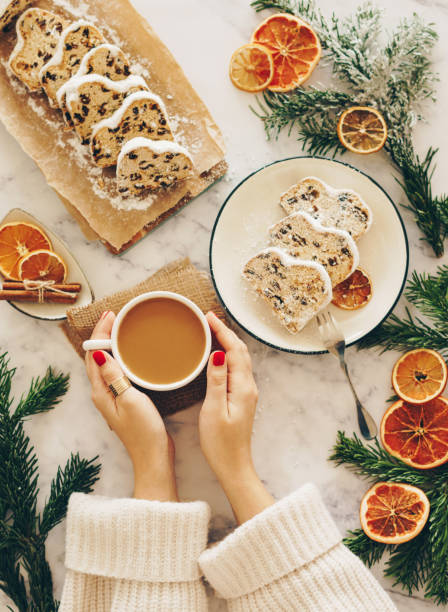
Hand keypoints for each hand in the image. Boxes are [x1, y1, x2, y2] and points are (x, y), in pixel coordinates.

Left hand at [85, 311, 177, 501]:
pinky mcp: (124, 401)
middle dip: (103, 336)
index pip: (93, 355)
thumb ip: (114, 376)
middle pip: (97, 358)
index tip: (111, 316)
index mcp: (101, 391)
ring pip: (106, 364)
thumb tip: (98, 352)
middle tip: (116, 317)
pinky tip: (131, 355)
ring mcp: (113, 398)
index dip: (99, 333)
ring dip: (111, 346)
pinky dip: (121, 358)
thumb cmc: (143, 430)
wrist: (154, 456)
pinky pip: (117, 373)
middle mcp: (103, 393)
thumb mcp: (130, 399)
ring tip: (121, 330)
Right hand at [199, 312, 273, 522]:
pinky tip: (217, 355)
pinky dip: (228, 355)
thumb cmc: (220, 443)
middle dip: (225, 332)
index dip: (221, 331)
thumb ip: (217, 380)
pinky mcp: (242, 398)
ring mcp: (247, 392)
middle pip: (240, 351)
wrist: (234, 466)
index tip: (207, 316)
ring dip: (227, 342)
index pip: (234, 350)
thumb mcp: (214, 410)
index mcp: (243, 387)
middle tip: (207, 319)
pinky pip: (237, 369)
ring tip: (211, 330)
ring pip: (240, 359)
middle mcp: (248, 387)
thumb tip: (218, 353)